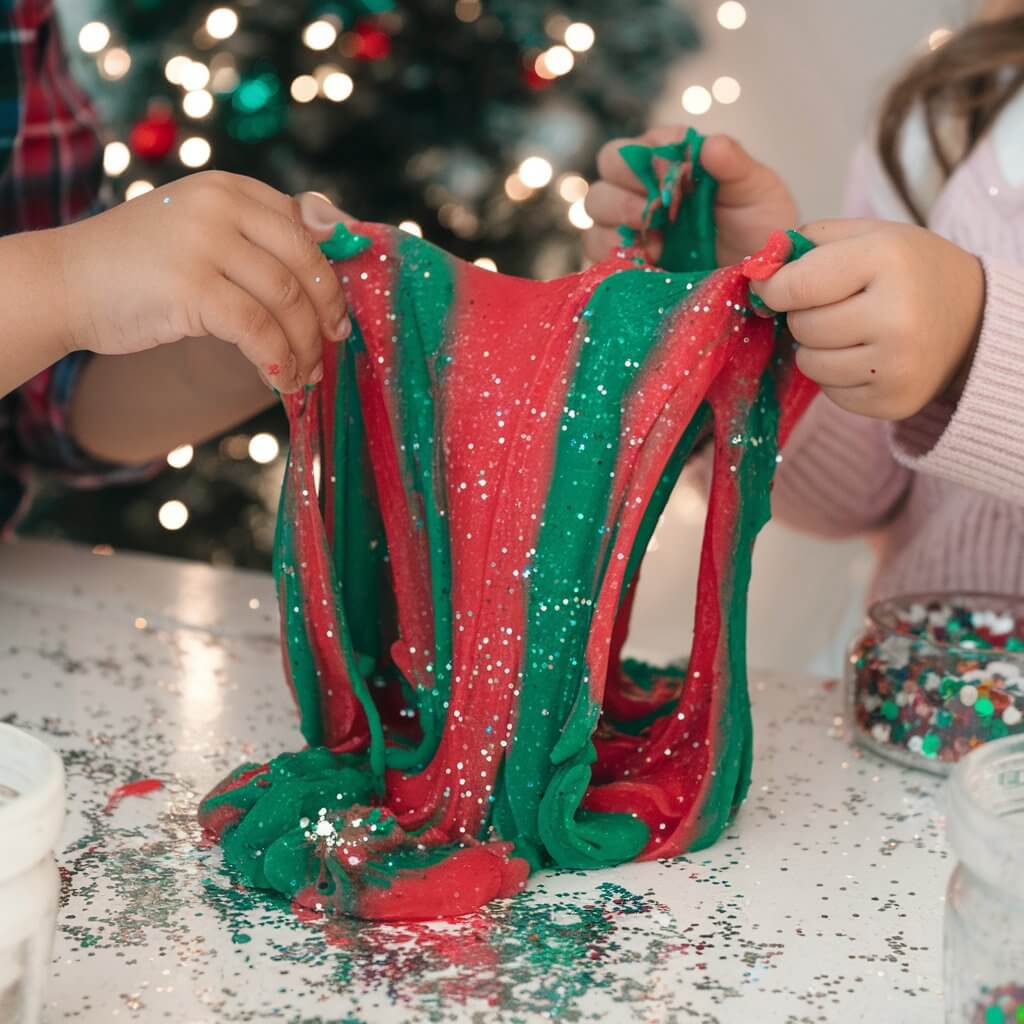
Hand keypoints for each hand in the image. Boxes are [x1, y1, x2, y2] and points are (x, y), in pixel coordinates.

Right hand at [55, 173, 350, 393]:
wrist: (65, 281)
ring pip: (287, 300)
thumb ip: (254, 239)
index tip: (340, 308)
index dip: (334, 269)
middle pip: (306, 261)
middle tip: (335, 343)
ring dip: (306, 345)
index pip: (306, 223)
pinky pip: (258, 330)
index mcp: (229, 188)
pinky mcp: (191, 288)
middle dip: (329, 309)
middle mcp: (221, 205)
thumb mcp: (199, 232)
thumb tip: (333, 246)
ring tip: (307, 373)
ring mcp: (205, 243)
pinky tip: (281, 381)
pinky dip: (277, 360)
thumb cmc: (140, 266)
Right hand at [583, 125, 798, 266]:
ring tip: (656, 244)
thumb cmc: (759, 224)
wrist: (763, 275)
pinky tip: (652, 264)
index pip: (630, 151)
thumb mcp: (756, 189)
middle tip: (653, 213)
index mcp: (666, 164)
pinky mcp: (627, 264)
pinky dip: (620, 259)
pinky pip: (601, 258)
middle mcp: (641, 192)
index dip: (643, 160)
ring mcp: (631, 230)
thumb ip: (734, 164)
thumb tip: (708, 145)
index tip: (671, 176)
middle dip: (622, 194)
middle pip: (603, 179)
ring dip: (618, 228)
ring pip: (595, 218)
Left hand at [751, 219, 984, 420]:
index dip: (773, 288)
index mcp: (887, 261)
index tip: (775, 286)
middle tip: (834, 306)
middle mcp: (896, 316)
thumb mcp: (868, 235)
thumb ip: (807, 242)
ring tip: (849, 331)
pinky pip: (829, 391)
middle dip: (804, 316)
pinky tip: (864, 356)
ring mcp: (896, 365)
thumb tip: (756, 269)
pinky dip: (835, 374)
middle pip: (801, 327)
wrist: (972, 319)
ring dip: (816, 348)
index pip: (794, 286)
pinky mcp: (892, 402)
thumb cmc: (908, 270)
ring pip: (809, 363)